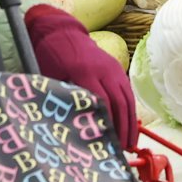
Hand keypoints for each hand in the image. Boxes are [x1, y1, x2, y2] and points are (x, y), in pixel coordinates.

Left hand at [23, 4, 137, 150]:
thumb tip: (73, 126)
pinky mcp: (117, 68)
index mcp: (85, 71)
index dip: (106, 123)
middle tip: (122, 149)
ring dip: (130, 122)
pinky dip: (130, 110)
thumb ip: (65, 97)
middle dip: (122, 127)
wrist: (61, 32)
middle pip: (119, 102)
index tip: (107, 142)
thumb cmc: (51, 57)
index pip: (102, 101)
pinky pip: (127, 91)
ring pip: (127, 98)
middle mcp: (104, 69)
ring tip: (130, 143)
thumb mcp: (52, 77)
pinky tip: (129, 126)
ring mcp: (113, 67)